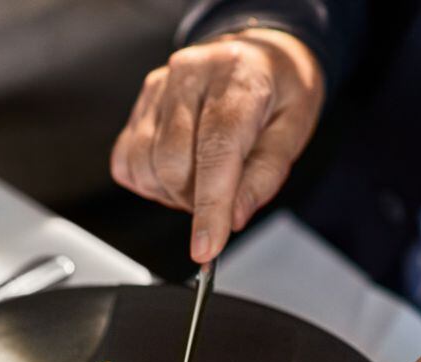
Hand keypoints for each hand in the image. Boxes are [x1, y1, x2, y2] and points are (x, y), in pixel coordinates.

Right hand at [111, 28, 323, 263]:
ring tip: (202, 179)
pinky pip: (127, 161)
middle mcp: (190, 75)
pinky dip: (149, 182)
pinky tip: (177, 171)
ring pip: (145, 165)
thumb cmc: (278, 90)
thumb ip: (265, 175)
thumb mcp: (294, 129)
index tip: (206, 248)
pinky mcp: (140, 104)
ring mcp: (158, 87)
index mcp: (237, 78)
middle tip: (222, 197)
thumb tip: (233, 217)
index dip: (209, 206)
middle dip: (194, 200)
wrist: (257, 53)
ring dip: (171, 192)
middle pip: (172, 163)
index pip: (216, 150)